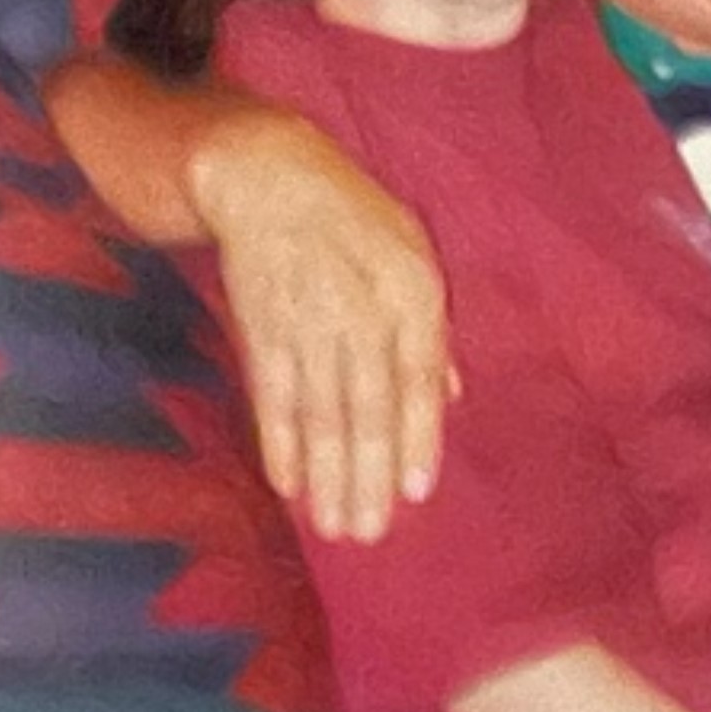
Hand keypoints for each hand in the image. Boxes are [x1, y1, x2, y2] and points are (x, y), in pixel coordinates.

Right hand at [187, 108, 453, 541]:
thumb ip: (430, 329)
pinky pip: (272, 395)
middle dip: (367, 475)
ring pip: (319, 412)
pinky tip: (288, 486)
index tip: (415, 492)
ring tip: (334, 527)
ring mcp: (306, 322)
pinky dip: (278, 442)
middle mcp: (359, 310)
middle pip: (366, 406)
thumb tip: (450, 395)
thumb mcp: (412, 253)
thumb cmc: (356, 218)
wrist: (269, 177)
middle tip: (369, 534)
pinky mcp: (260, 329)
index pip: (416, 376)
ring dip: (327, 474)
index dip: (417, 436)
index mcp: (409, 290)